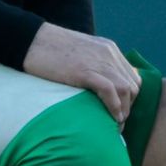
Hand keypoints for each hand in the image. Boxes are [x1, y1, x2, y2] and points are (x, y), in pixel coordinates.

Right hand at [23, 23, 139, 123]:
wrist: (31, 40)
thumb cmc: (50, 50)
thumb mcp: (80, 53)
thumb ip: (93, 64)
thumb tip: (99, 87)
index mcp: (109, 49)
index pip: (132, 76)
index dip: (130, 97)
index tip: (120, 111)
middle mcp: (109, 54)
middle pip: (133, 85)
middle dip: (129, 106)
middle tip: (118, 121)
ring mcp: (98, 61)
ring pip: (126, 89)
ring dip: (123, 111)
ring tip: (115, 125)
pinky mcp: (84, 71)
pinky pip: (109, 90)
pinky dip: (114, 107)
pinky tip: (111, 118)